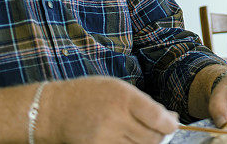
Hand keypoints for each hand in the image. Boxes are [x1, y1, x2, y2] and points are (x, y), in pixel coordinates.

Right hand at [43, 76, 177, 142]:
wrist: (54, 111)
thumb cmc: (89, 95)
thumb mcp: (117, 88)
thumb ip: (143, 104)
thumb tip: (171, 118)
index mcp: (123, 97)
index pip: (156, 117)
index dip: (170, 124)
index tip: (172, 124)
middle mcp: (115, 118)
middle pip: (151, 138)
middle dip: (160, 136)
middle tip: (160, 130)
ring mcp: (104, 138)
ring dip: (147, 143)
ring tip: (141, 133)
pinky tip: (128, 140)